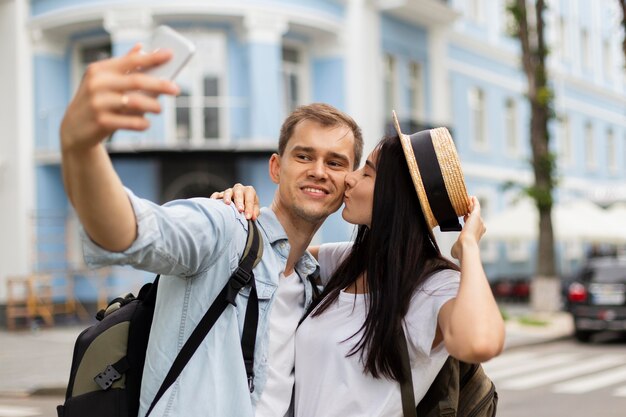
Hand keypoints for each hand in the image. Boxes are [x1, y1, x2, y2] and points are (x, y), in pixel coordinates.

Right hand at [60, 44, 180, 151]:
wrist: (74, 129)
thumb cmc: (95, 101)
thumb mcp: (103, 80)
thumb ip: (123, 65)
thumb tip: (141, 47)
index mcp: (100, 70)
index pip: (131, 61)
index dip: (152, 57)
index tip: (171, 54)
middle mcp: (97, 84)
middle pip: (137, 81)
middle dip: (160, 85)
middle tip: (176, 89)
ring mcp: (98, 103)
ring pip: (136, 102)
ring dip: (153, 106)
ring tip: (159, 109)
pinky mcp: (102, 122)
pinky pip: (131, 122)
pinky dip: (143, 123)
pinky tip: (146, 123)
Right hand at [210, 183, 259, 219]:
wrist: (242, 203)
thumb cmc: (249, 206)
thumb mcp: (255, 208)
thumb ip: (255, 212)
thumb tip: (252, 217)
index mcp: (249, 191)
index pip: (249, 198)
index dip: (249, 208)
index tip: (248, 217)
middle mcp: (239, 189)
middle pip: (238, 193)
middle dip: (239, 201)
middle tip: (240, 210)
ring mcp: (229, 191)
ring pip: (228, 192)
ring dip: (227, 197)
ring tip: (227, 203)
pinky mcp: (221, 194)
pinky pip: (217, 194)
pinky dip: (215, 197)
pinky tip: (214, 201)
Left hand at [451, 196, 485, 260]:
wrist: (466, 245)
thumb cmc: (462, 250)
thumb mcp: (458, 250)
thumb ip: (456, 249)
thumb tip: (454, 253)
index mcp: (476, 235)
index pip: (474, 225)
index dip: (469, 220)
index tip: (465, 217)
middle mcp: (480, 227)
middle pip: (476, 217)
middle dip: (471, 212)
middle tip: (467, 207)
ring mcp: (479, 221)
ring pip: (476, 210)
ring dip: (472, 205)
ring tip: (469, 200)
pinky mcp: (476, 215)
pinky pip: (476, 206)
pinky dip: (474, 201)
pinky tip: (471, 197)